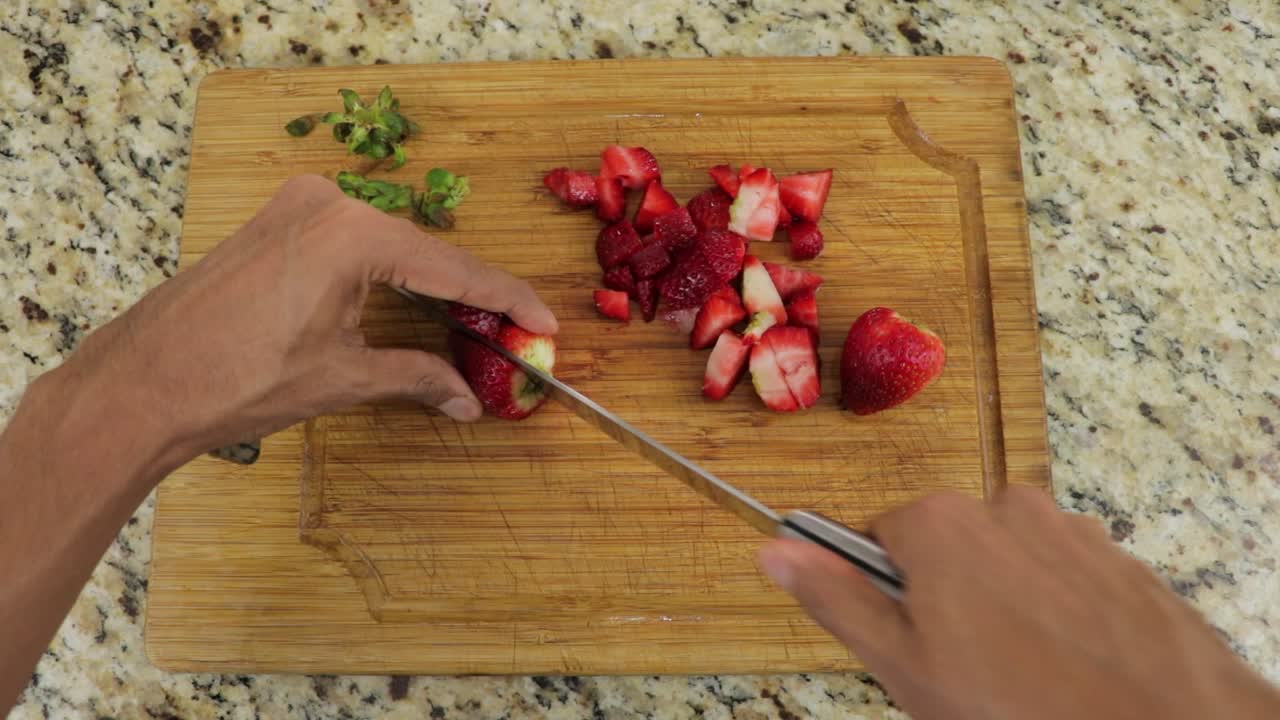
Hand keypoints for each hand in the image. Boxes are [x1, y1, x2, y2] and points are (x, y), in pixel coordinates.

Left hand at [63, 174, 557, 464]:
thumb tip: (469, 399)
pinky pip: (355, 244)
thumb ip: (417, 376)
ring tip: (476, 327)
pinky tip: (416, 305)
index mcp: (352, 233)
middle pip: (426, 252)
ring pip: (392, 247)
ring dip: (432, 286)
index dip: (507, 300)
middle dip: (472, 296)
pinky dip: (390, 275)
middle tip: (516, 333)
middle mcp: (330, 203)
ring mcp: (299, 206)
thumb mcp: (342, 378)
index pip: (453, 268)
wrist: (141, 384)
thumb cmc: (236, 380)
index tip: (545, 324)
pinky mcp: (278, 222)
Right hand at [759, 488, 1279, 719]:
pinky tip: (1067, 660)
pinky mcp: (1112, 553)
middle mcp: (1001, 505)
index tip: (908, 638)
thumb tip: (775, 551)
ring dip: (1003, 605)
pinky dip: (1056, 610)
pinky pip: (1060, 574)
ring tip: (1023, 670)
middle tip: (964, 667)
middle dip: (946, 600)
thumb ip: (836, 599)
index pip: (876, 540)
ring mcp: (1065, 526)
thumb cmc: (1024, 704)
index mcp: (937, 523)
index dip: (887, 596)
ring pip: (1004, 563)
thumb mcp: (905, 665)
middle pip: (944, 548)